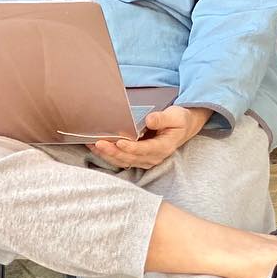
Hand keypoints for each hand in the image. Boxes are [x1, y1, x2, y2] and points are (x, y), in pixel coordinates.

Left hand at [90, 106, 212, 169]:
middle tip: (98, 143)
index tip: (119, 141)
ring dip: (107, 155)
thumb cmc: (179, 120)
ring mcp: (145, 160)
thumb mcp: (175, 116)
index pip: (145, 149)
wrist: (182, 127)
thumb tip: (149, 120)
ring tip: (93, 145)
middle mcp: (154, 157)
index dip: (131, 147)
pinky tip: (97, 147)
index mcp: (164, 147)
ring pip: (123, 161)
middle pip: (130, 157)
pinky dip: (108, 155)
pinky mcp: (138, 158)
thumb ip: (162, 118)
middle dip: (113, 152)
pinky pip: (122, 159)